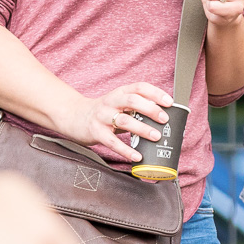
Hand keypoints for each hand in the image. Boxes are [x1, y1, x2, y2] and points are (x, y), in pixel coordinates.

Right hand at [55, 81, 172, 161]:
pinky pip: (112, 142)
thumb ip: (136, 108)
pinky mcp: (96, 132)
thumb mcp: (119, 104)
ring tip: (156, 136)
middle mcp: (111, 102)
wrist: (74, 116)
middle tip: (164, 119)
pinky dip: (126, 150)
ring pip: (124, 120)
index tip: (169, 102)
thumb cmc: (103, 112)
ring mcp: (102, 116)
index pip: (139, 87)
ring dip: (142, 129)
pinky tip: (137, 155)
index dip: (156, 93)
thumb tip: (162, 118)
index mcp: (120, 93)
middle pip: (132, 100)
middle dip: (151, 109)